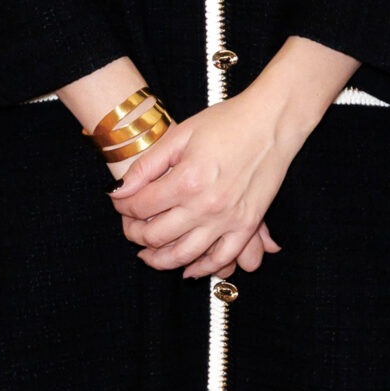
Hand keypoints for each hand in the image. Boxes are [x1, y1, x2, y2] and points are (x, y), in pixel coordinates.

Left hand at [106, 35, 355, 278]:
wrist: (272, 122)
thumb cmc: (227, 122)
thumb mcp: (181, 135)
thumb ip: (147, 165)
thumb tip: (117, 191)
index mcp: (186, 180)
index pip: (140, 206)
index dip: (123, 207)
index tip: (121, 203)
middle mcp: (205, 206)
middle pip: (156, 235)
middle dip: (135, 234)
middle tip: (130, 228)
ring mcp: (228, 219)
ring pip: (184, 256)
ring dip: (160, 260)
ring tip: (148, 255)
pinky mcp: (247, 225)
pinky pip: (222, 258)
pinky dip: (202, 269)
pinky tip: (188, 268)